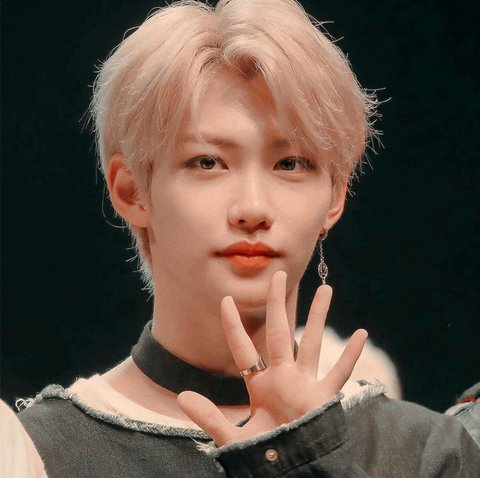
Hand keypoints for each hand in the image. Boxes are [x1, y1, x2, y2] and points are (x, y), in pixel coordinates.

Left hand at [177, 270, 366, 445]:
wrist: (294, 472)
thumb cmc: (265, 456)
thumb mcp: (233, 438)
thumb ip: (209, 417)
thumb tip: (182, 395)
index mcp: (260, 384)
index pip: (242, 349)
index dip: (233, 325)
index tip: (225, 299)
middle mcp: (283, 377)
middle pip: (279, 332)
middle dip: (277, 303)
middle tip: (277, 275)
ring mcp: (305, 385)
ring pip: (312, 343)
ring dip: (319, 316)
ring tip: (325, 289)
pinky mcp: (324, 399)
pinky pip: (340, 373)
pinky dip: (351, 355)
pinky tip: (361, 333)